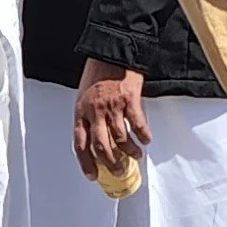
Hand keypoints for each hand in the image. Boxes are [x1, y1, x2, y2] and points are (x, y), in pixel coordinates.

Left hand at [72, 59, 148, 176]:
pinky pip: (137, 124)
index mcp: (81, 111)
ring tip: (135, 156)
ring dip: (129, 151)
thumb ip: (89, 116)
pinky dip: (143, 135)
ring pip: (120, 138)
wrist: (111, 51)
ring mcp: (112, 106)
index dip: (86, 162)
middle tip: (119, 171)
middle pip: (101, 145)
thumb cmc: (97, 72)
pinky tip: (146, 140)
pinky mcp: (129, 99)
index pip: (80, 143)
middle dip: (111, 163)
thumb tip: (98, 138)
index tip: (93, 175)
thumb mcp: (84, 96)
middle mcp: (95, 111)